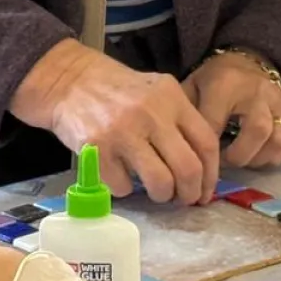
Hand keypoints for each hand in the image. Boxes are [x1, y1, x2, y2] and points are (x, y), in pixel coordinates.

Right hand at [13, 39, 220, 203]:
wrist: (69, 81)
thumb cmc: (116, 89)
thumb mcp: (155, 91)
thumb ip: (178, 120)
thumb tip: (201, 167)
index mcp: (170, 98)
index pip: (206, 142)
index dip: (211, 174)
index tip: (205, 190)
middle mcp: (150, 114)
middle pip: (188, 168)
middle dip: (190, 193)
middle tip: (184, 199)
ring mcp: (123, 132)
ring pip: (160, 184)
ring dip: (162, 195)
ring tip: (156, 191)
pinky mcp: (97, 150)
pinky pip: (123, 187)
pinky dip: (126, 189)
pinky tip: (121, 176)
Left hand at [185, 52, 280, 169]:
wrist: (247, 62)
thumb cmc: (214, 81)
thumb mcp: (192, 88)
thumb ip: (184, 114)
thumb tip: (179, 149)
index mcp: (225, 83)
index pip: (215, 123)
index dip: (206, 149)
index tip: (199, 161)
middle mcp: (257, 90)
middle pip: (257, 130)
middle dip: (239, 155)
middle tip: (223, 162)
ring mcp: (279, 101)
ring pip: (277, 139)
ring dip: (257, 158)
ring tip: (240, 159)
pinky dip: (271, 156)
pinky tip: (254, 154)